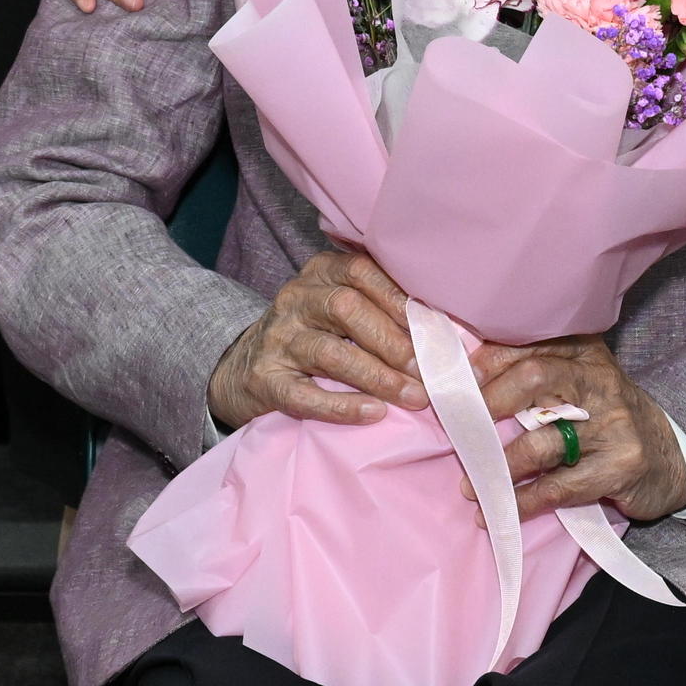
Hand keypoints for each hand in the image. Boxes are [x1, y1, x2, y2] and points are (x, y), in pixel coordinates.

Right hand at [208, 248, 425, 429]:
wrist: (242, 369)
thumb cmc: (312, 336)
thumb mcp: (337, 308)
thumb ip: (379, 307)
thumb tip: (443, 329)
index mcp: (319, 273)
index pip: (361, 272)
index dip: (398, 298)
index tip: (433, 327)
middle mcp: (294, 299)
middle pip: (346, 308)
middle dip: (393, 341)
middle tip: (428, 369)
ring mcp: (277, 339)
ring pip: (330, 352)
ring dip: (377, 376)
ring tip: (413, 397)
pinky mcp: (265, 380)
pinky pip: (305, 395)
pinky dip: (342, 406)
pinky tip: (374, 413)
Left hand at [474, 331, 685, 525]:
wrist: (672, 457)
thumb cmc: (609, 417)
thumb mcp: (583, 382)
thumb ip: (539, 373)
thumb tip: (471, 378)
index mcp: (584, 353)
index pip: (530, 346)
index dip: (489, 362)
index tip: (460, 382)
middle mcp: (598, 381)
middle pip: (535, 379)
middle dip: (491, 403)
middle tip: (463, 430)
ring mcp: (612, 425)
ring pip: (542, 442)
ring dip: (500, 466)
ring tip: (471, 483)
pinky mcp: (619, 467)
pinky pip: (559, 487)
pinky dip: (524, 501)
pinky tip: (500, 509)